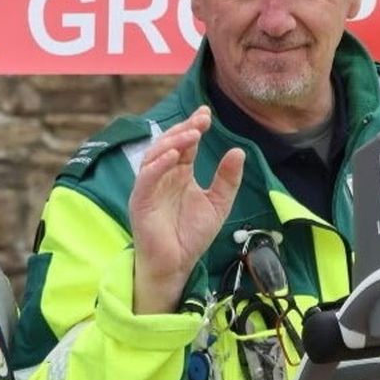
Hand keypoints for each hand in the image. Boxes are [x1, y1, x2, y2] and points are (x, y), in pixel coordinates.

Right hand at [129, 106, 243, 313]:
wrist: (177, 265)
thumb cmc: (192, 235)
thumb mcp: (218, 204)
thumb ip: (227, 179)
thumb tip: (238, 151)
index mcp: (180, 173)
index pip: (186, 144)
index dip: (194, 127)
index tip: (207, 114)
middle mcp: (163, 175)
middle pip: (169, 144)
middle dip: (185, 129)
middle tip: (202, 119)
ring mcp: (150, 187)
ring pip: (155, 155)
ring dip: (172, 142)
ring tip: (192, 134)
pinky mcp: (140, 201)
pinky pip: (146, 178)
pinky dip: (158, 165)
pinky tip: (173, 156)